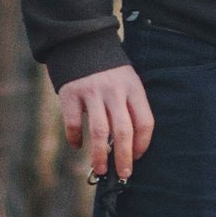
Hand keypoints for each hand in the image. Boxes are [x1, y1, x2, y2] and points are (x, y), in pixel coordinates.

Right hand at [59, 62, 154, 180]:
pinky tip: (77, 145)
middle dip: (124, 157)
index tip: (137, 158)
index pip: (145, 122)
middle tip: (123, 174)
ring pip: (99, 131)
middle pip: (123, 130)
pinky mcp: (70, 93)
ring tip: (99, 169)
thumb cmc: (108, 71)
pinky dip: (75, 138)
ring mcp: (91, 92)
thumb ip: (128, 108)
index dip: (142, 144)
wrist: (81, 41)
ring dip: (100, 155)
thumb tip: (127, 148)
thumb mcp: (127, 81)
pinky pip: (74, 123)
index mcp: (133, 88)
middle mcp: (114, 91)